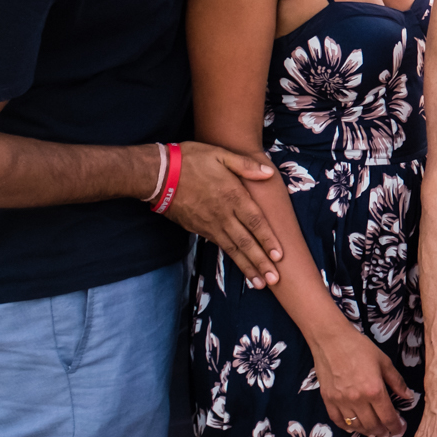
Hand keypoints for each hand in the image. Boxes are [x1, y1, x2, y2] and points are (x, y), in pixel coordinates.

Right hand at [164, 143, 282, 286]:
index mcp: (233, 196)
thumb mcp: (220, 154)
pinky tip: (240, 266)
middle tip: (274, 280)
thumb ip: (245, 165)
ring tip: (260, 282)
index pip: (255, 222)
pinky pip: (218, 246)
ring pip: (232, 249)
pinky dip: (231, 258)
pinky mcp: (198, 228)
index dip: (268, 240)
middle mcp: (223, 214)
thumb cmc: (190, 161)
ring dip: (247, 266)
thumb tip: (268, 173)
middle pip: (245, 242)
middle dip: (260, 262)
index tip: (279, 256)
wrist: (157, 174)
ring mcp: (209, 224)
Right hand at [312, 324, 410, 436]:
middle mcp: (358, 400)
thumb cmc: (360, 348)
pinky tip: (354, 427)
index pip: (388, 416)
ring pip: (356, 426)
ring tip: (374, 432)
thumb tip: (408, 397)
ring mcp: (341, 401)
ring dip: (367, 432)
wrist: (332, 340)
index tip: (400, 430)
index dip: (396, 426)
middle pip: (372, 425)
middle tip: (389, 433)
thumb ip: (396, 381)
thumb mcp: (384, 362)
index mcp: (374, 390)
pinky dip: (348, 427)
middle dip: (383, 432)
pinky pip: (338, 420)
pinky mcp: (328, 400)